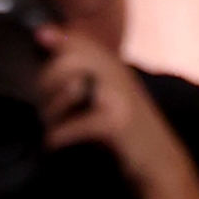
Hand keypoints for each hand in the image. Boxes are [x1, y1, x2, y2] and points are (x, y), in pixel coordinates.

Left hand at [39, 28, 175, 183]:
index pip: (82, 40)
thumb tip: (43, 34)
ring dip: (50, 111)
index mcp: (114, 67)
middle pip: (70, 61)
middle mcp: (119, 74)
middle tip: (42, 108)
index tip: (39, 37)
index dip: (59, 37)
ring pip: (71, 88)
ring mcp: (120, 96)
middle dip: (46, 84)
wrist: (159, 163)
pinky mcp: (117, 122)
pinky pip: (75, 124)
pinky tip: (52, 145)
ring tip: (49, 128)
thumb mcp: (104, 98)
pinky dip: (57, 136)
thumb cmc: (124, 135)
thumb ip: (80, 72)